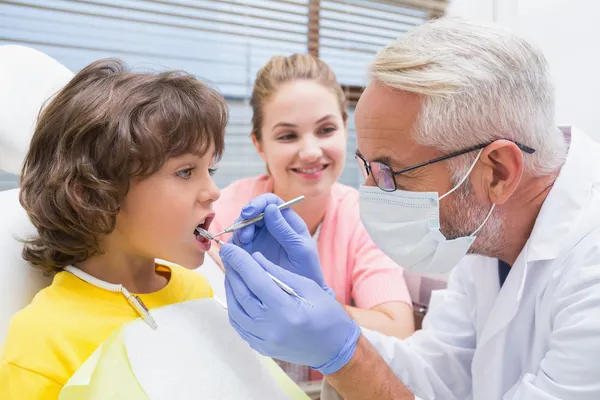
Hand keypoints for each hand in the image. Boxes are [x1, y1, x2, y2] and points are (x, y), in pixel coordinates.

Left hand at [220, 243, 360, 373]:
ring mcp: (264, 341)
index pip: (255, 281)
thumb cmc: (327, 314)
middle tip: (227, 255)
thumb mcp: (308, 287)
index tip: (229, 248)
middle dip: (232, 272)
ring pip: (235, 311)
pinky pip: (240, 326)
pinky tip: (237, 294)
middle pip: (241, 295)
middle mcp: (271, 328)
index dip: (240, 262)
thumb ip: (279, 273)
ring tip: (232, 273)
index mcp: (286, 310)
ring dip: (230, 289)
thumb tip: (254, 258)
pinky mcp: (261, 348)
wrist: (335, 349)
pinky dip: (235, 307)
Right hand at [232, 193, 332, 295]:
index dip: (258, 203)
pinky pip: (237, 243)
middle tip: (244, 233)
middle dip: (245, 219)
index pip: (270, 202)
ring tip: (243, 243)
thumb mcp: (300, 250)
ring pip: (243, 227)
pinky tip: (237, 252)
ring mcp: (259, 239)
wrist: (301, 296)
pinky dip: (234, 245)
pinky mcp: (249, 252)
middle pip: (252, 213)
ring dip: (239, 231)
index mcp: (287, 222)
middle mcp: (271, 227)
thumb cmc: (307, 272)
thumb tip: (270, 208)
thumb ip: (286, 230)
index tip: (249, 212)